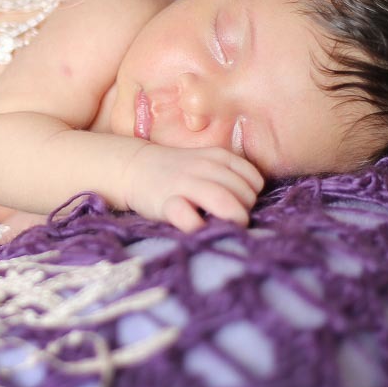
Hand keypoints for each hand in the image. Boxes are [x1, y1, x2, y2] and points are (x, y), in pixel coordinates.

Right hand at [120, 143, 264, 231]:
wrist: (135, 168)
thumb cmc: (178, 171)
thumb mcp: (207, 161)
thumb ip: (229, 175)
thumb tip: (252, 203)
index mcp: (218, 156)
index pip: (253, 179)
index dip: (253, 195)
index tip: (241, 203)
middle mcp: (204, 168)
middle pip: (242, 192)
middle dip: (245, 211)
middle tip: (234, 220)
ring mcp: (184, 184)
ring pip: (222, 200)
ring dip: (232, 218)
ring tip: (229, 228)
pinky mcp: (166, 203)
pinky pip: (187, 217)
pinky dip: (198, 227)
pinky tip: (201, 230)